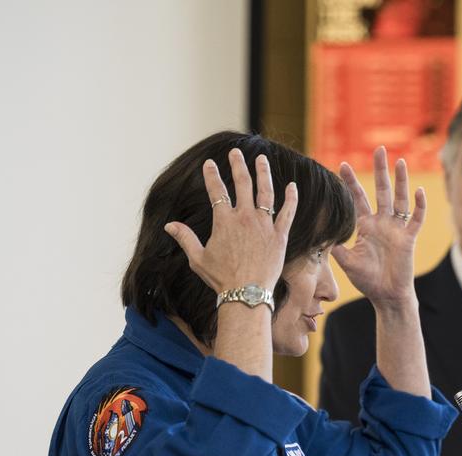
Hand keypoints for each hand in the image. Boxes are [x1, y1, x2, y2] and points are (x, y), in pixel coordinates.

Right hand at [164, 149, 297, 293]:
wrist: (247, 295)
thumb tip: (169, 225)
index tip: (209, 163)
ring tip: (262, 159)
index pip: (217, 191)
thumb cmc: (221, 279)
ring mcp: (264, 226)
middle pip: (242, 184)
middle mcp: (246, 218)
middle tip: (235, 153)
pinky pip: (288, 212)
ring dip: (263, 173)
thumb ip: (185, 238)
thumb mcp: (198, 259)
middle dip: (238, 165)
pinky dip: (291, 198)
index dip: (211, 176)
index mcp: (224, 222)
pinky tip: (292, 185)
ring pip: (266, 192)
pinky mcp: (280, 236)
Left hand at [331, 147, 425, 307]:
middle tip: (378, 149)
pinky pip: (416, 219)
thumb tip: (319, 235)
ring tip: (400, 161)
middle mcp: (382, 223)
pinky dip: (419, 206)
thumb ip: (335, 248)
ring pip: (400, 200)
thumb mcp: (347, 263)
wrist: (387, 296)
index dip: (351, 183)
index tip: (343, 165)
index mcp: (366, 226)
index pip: (358, 199)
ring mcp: (397, 229)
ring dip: (400, 181)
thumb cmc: (367, 281)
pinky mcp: (409, 239)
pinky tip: (419, 191)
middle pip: (381, 191)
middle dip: (379, 170)